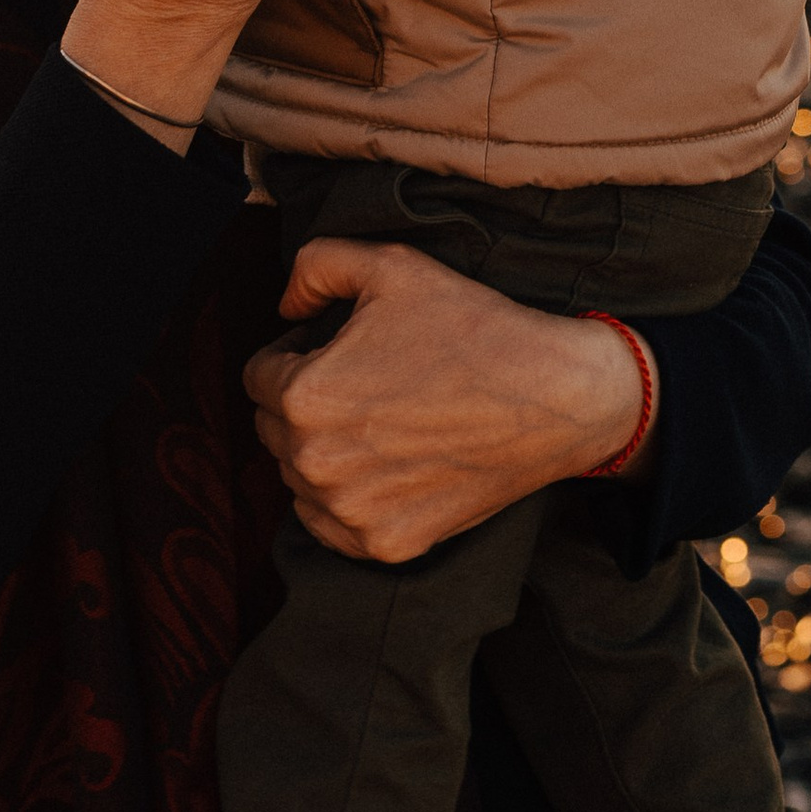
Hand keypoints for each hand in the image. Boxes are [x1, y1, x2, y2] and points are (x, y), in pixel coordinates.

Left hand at [244, 240, 655, 558]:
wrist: (553, 397)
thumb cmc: (473, 327)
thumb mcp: (391, 265)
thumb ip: (315, 266)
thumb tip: (283, 305)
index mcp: (307, 394)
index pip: (257, 376)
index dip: (292, 352)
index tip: (333, 346)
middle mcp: (317, 463)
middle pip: (273, 428)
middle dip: (303, 401)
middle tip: (362, 379)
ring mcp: (351, 513)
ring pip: (298, 478)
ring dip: (321, 449)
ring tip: (379, 418)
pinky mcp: (385, 545)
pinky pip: (330, 525)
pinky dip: (346, 498)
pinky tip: (387, 463)